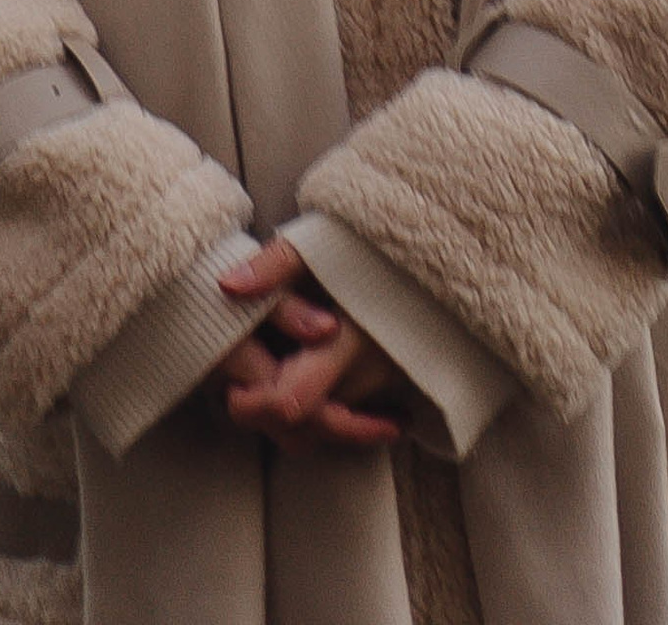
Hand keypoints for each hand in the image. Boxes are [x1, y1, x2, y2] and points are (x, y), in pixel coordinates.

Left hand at [208, 237, 408, 449]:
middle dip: (270, 416)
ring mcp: (388, 385)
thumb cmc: (376, 245)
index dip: (255, 404)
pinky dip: (328, 409)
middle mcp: (370, 374)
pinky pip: (355, 415)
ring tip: (274, 378)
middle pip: (309, 425)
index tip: (233, 386)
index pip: (294, 403)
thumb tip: (227, 287)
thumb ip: (275, 264)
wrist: (440, 249)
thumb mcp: (322, 242)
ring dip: (298, 412)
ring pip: (331, 422)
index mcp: (348, 342)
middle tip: (245, 389)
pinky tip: (311, 383)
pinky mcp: (400, 385)